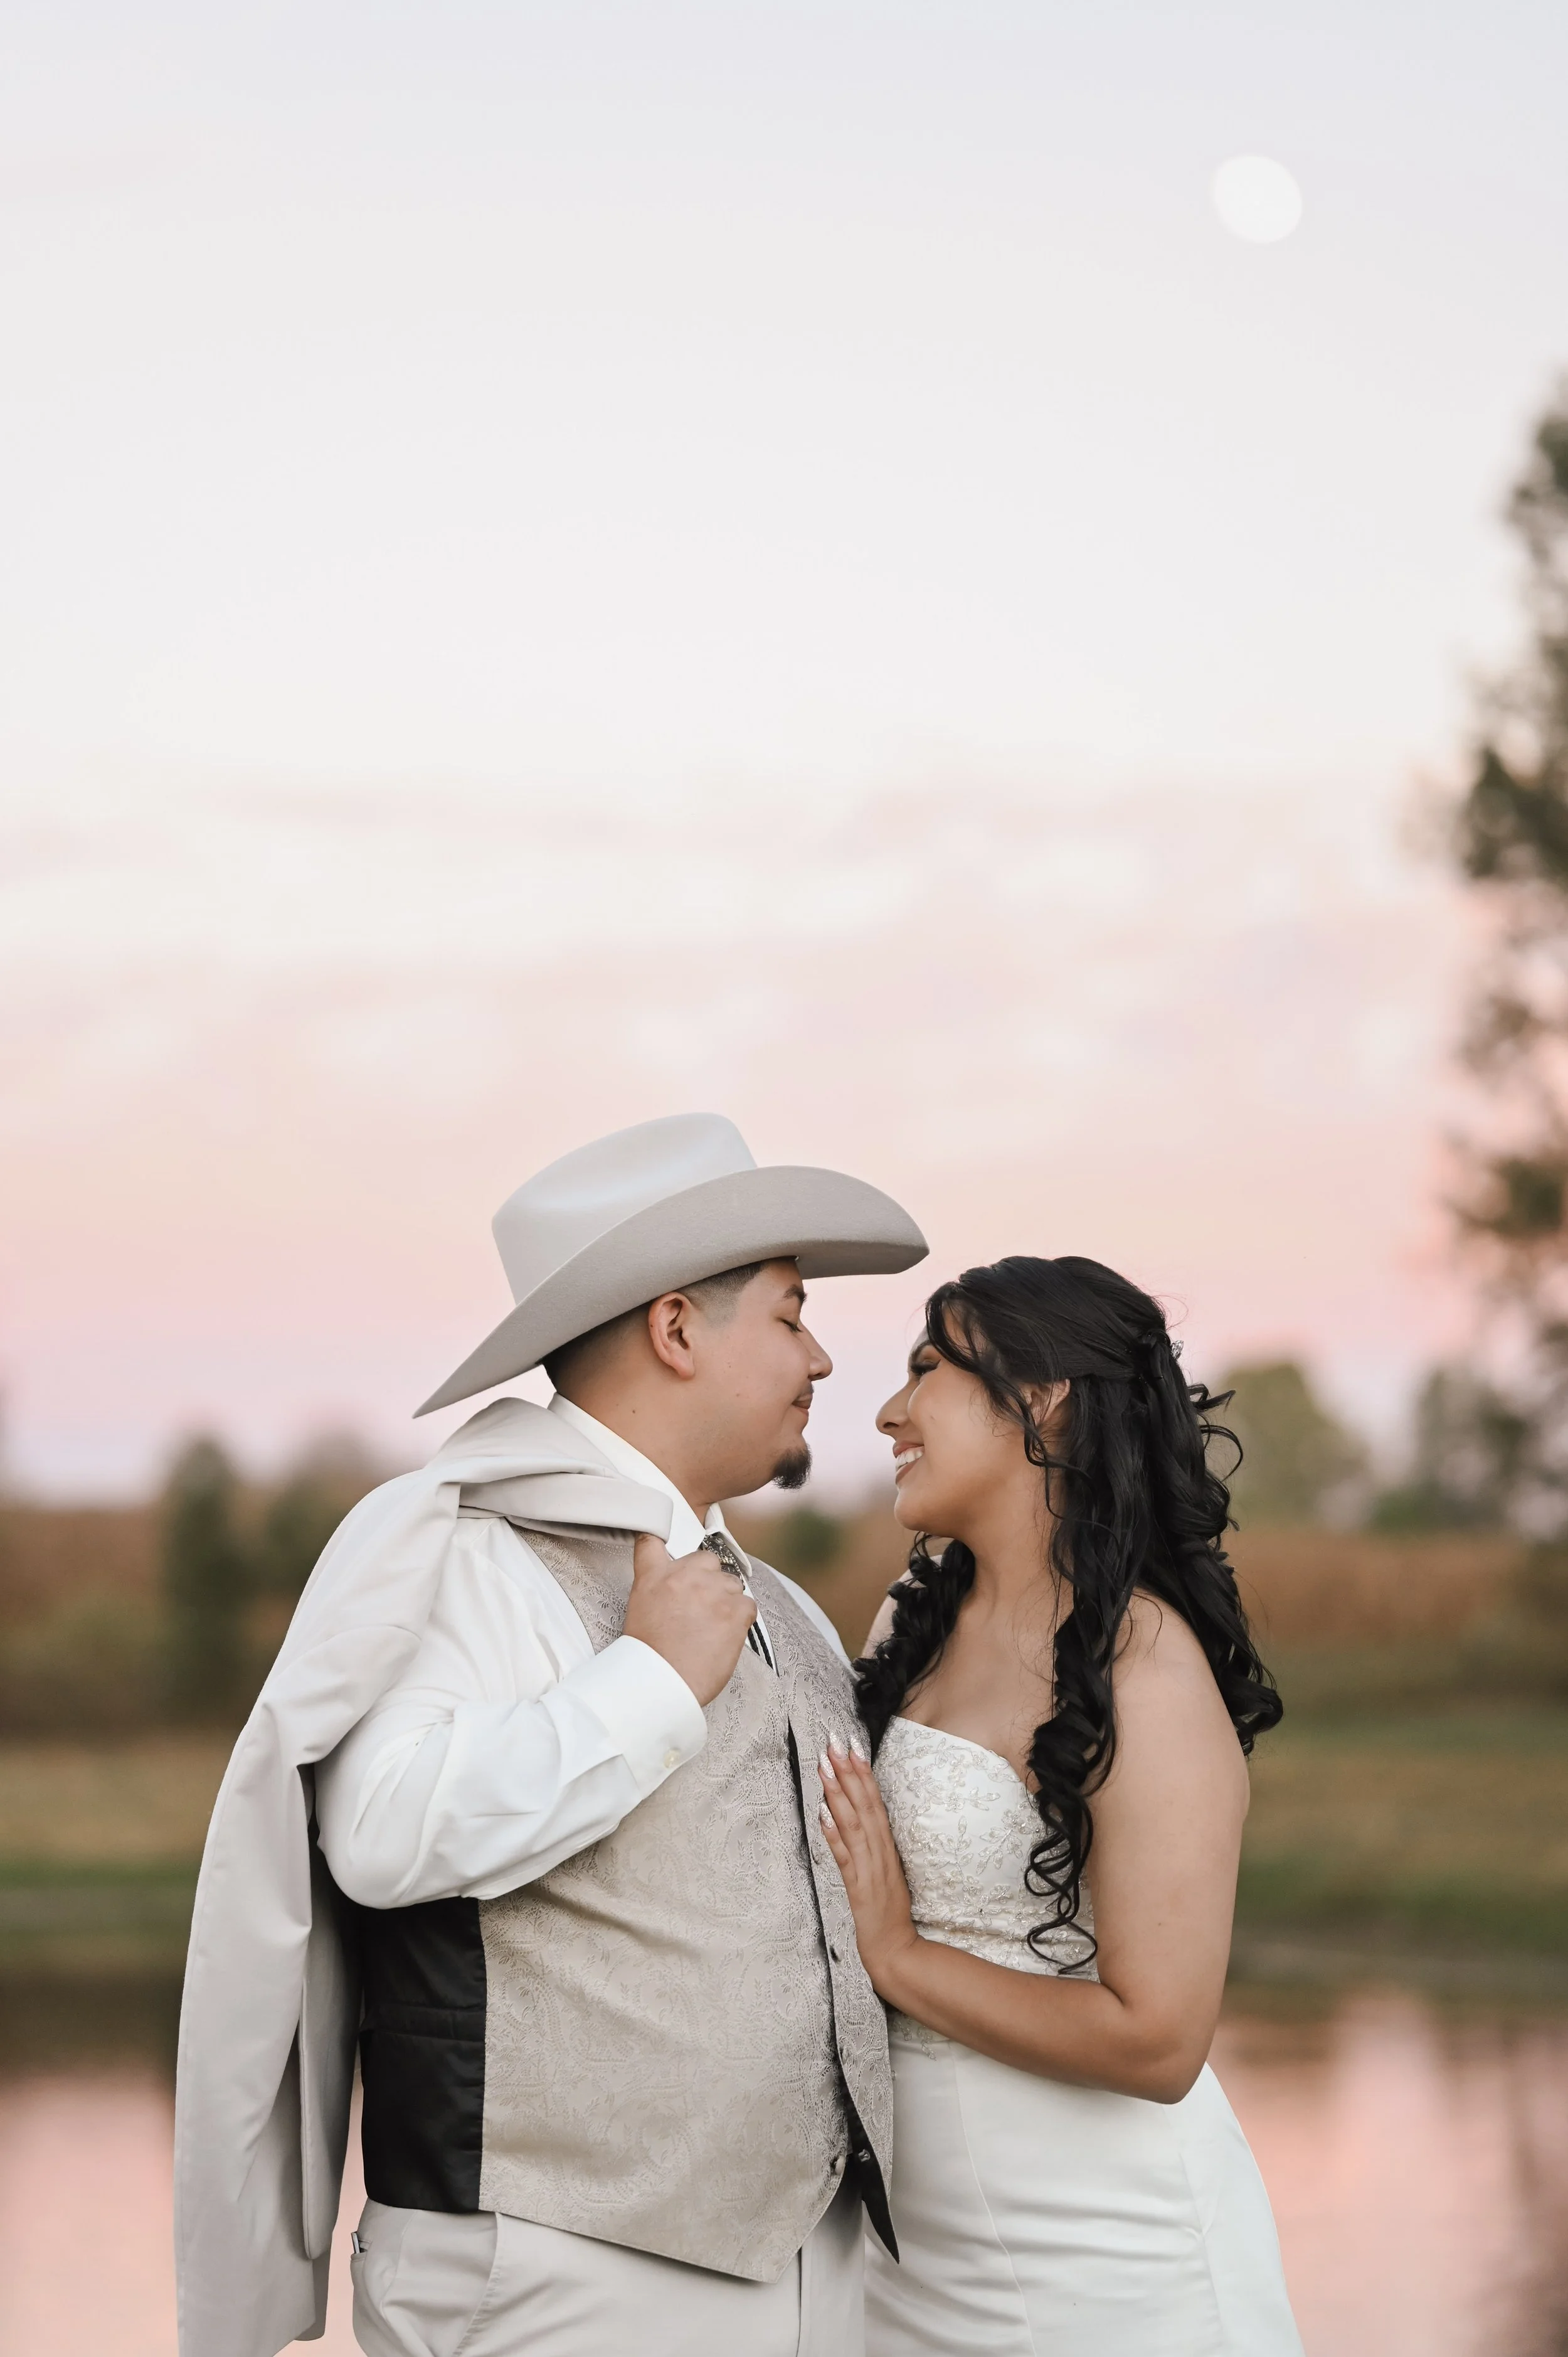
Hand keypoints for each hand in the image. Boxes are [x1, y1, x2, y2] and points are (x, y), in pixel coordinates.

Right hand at [623, 1532, 756, 1707]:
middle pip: (707, 1560)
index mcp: (654, 1577)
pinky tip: (726, 1636)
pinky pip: (748, 1605)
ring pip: (732, 1583)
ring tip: (712, 1628)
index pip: (652, 1542)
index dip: (662, 1544)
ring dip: (726, 1600)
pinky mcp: (736, 1611)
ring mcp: (713, 1591)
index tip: (672, 1553)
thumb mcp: (640, 1612)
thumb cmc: (650, 1657)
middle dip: (708, 1579)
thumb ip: (657, 1590)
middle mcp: (685, 1576)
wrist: (662, 1682)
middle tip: (700, 1607)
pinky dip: (741, 1619)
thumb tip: (674, 1590)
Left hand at [817, 1738, 920, 1995]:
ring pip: (854, 1823)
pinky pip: (845, 1856)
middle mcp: (880, 1851)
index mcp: (886, 1846)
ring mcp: (871, 1868)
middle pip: (864, 1804)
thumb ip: (872, 1844)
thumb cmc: (889, 1910)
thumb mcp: (884, 1870)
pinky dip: (834, 1833)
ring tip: (826, 1765)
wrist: (896, 1949)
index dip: (863, 1771)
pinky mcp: (859, 1887)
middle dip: (849, 1770)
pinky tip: (823, 1813)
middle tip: (834, 1740)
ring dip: (839, 1793)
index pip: (875, 1801)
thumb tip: (850, 1814)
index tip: (852, 1743)